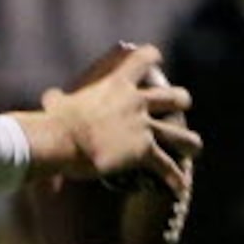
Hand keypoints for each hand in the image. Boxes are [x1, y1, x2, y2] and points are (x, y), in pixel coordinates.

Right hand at [36, 43, 198, 190]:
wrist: (61, 140)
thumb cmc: (54, 120)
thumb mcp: (57, 102)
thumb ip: (60, 98)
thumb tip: (50, 97)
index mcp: (117, 84)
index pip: (144, 58)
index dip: (151, 57)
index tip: (154, 58)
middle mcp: (137, 102)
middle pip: (175, 97)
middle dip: (179, 102)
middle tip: (179, 107)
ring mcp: (143, 127)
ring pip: (180, 134)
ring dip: (189, 142)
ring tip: (193, 148)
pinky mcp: (143, 151)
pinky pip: (166, 166)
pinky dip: (174, 177)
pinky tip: (181, 187)